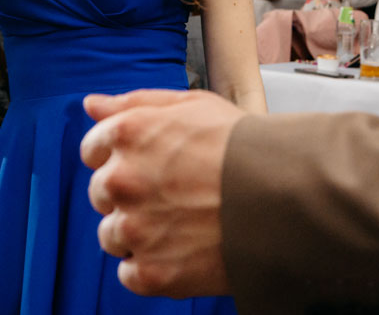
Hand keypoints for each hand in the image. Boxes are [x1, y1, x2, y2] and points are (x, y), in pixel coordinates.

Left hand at [80, 89, 241, 298]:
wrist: (286, 194)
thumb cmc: (243, 146)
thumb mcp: (189, 105)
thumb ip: (133, 103)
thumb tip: (92, 104)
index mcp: (127, 134)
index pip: (92, 150)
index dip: (118, 156)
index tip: (145, 165)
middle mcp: (122, 180)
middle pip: (101, 194)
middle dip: (129, 194)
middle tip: (171, 194)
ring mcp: (135, 228)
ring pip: (113, 235)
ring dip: (138, 232)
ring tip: (182, 223)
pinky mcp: (152, 272)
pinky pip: (130, 274)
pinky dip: (151, 267)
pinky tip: (183, 249)